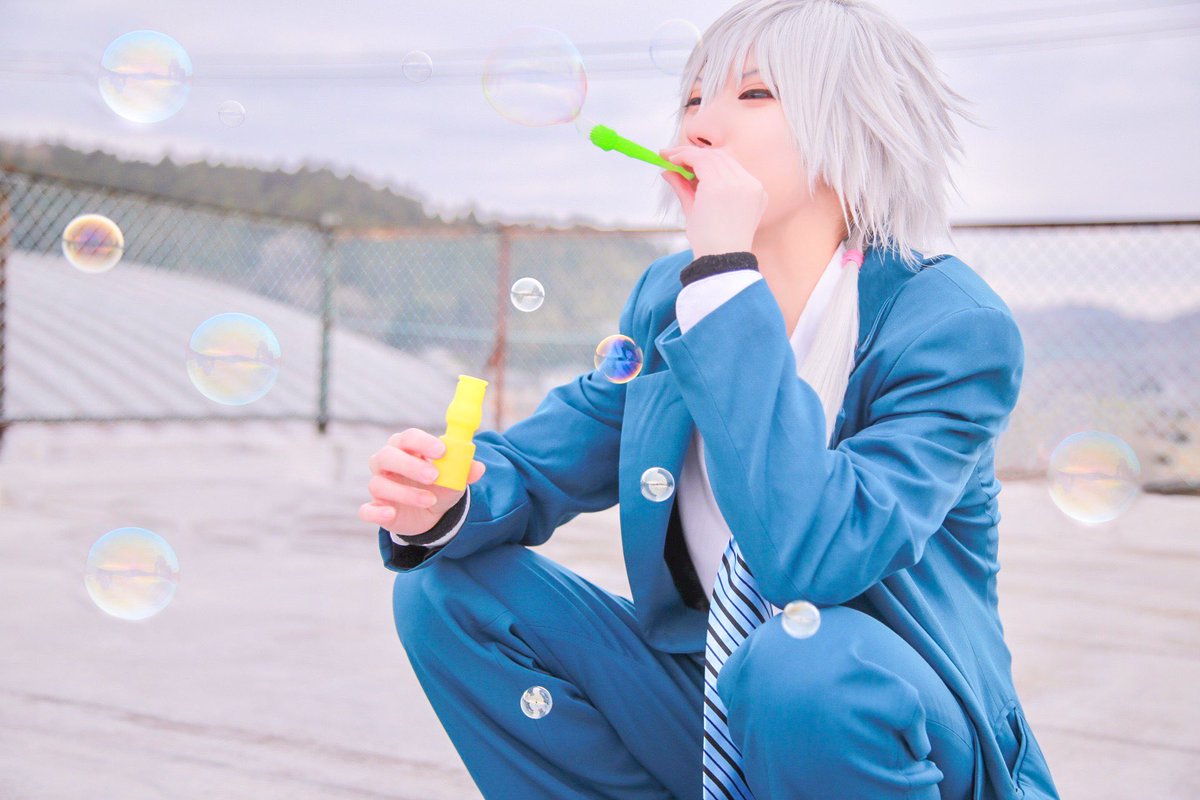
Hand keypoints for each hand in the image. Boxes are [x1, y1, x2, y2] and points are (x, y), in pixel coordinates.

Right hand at [358, 427, 485, 536]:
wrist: (432, 513)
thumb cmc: (440, 485)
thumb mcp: (455, 478)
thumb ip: (464, 471)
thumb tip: (479, 467)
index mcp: (406, 448)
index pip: (408, 437)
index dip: (422, 442)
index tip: (441, 451)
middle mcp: (387, 464)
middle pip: (386, 456)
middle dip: (410, 465)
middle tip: (434, 476)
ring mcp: (380, 486)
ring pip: (379, 484)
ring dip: (405, 492)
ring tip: (430, 500)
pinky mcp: (376, 509)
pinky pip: (366, 510)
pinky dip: (376, 512)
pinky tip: (391, 513)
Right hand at [658, 145, 767, 258]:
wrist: (726, 259)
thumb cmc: (706, 239)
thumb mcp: (689, 209)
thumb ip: (680, 185)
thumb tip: (667, 171)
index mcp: (719, 187)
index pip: (700, 158)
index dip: (682, 155)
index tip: (669, 157)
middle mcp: (740, 183)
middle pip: (715, 156)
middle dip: (695, 156)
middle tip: (678, 160)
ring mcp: (753, 186)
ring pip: (729, 162)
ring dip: (711, 162)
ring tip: (694, 169)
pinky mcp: (760, 192)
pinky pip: (741, 173)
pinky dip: (726, 171)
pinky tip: (713, 178)